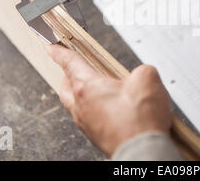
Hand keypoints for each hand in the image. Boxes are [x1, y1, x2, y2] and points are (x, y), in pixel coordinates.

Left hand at [47, 44, 171, 156]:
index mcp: (87, 87)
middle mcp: (81, 107)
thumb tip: (141, 76)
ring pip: (75, 105)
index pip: (70, 63)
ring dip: (80, 95)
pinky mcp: (97, 137)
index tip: (52, 48)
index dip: (60, 52)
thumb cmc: (140, 120)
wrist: (143, 150)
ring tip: (94, 90)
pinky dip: (94, 110)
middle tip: (71, 71)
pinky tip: (110, 109)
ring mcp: (87, 124)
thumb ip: (142, 70)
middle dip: (67, 76)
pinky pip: (89, 119)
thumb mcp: (148, 78)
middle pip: (66, 87)